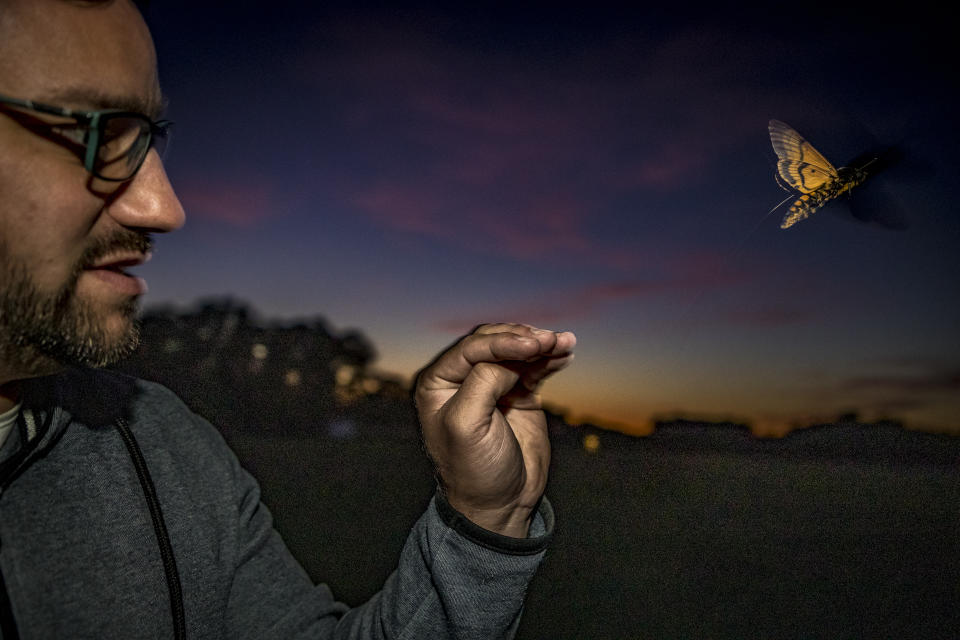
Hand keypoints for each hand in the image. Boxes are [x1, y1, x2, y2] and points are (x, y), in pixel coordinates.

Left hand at [415, 323, 575, 537]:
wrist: (500, 505)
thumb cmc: (473, 470)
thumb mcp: (466, 425)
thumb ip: (483, 382)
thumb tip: (509, 360)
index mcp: (438, 383)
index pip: (471, 348)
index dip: (502, 342)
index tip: (532, 346)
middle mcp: (463, 379)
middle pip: (495, 342)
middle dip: (524, 338)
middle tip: (549, 341)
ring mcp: (492, 386)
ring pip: (517, 351)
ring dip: (542, 344)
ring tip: (564, 342)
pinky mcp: (518, 395)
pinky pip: (534, 368)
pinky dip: (551, 358)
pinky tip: (566, 351)